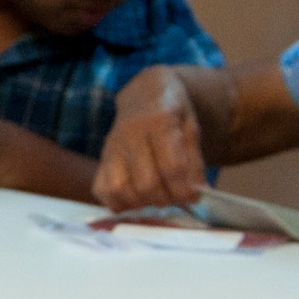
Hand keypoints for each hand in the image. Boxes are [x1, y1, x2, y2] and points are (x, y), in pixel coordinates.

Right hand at [95, 67, 206, 210]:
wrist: (144, 95)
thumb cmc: (173, 113)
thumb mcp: (191, 128)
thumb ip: (194, 161)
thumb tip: (197, 194)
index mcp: (158, 122)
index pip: (171, 167)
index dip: (185, 190)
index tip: (194, 197)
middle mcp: (130, 134)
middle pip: (146, 183)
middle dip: (166, 198)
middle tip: (176, 197)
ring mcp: (112, 147)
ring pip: (120, 189)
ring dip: (142, 203)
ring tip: (156, 198)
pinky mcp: (102, 158)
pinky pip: (101, 189)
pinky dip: (118, 202)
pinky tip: (135, 200)